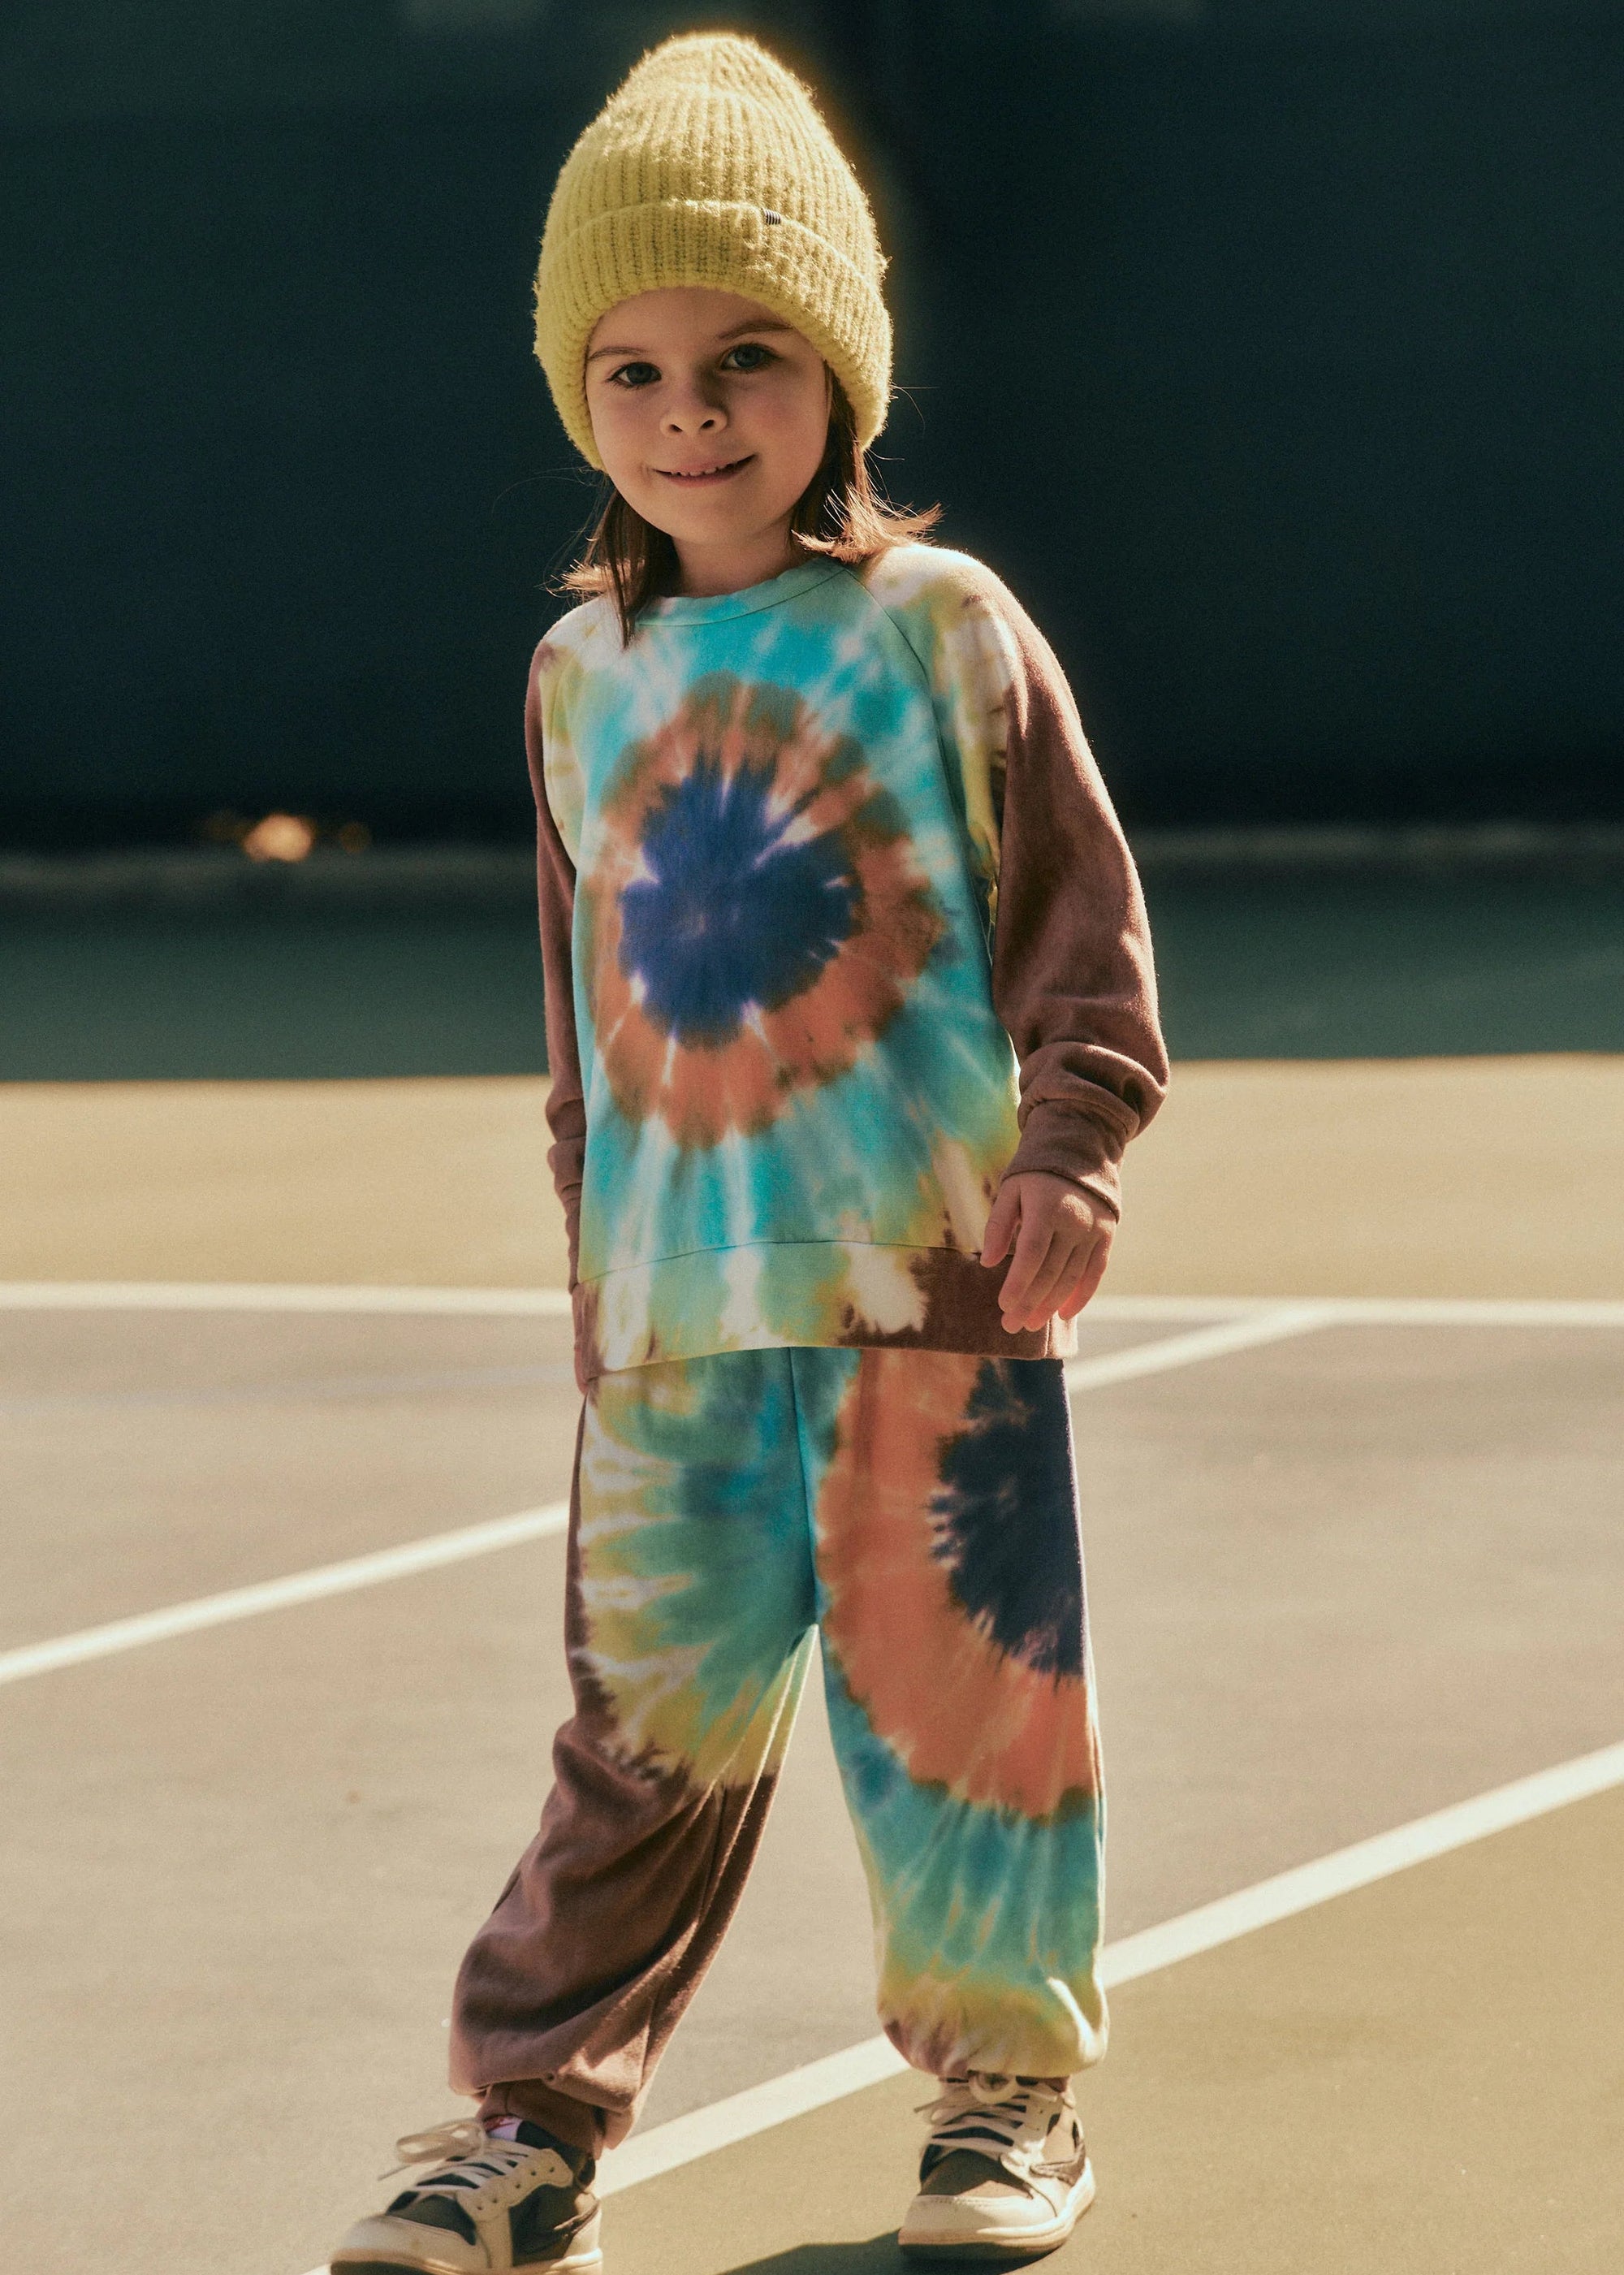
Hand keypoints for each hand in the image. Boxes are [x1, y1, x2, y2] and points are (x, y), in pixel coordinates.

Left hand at [979, 1172, 1113, 1333]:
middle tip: (1011, 1325)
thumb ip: (998, 1225)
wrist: (1081, 1151)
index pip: (1031, 1254)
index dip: (1018, 1283)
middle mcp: (1075, 1221)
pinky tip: (1063, 1314)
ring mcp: (1094, 1230)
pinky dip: (1081, 1296)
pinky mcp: (1106, 1236)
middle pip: (1050, 1272)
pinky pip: (1095, 1273)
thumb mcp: (1010, 1189)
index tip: (1003, 1306)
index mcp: (1047, 1207)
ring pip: (1071, 1277)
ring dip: (1050, 1305)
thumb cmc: (1036, 1174)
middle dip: (1029, 1302)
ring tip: (1030, 1324)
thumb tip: (987, 1263)